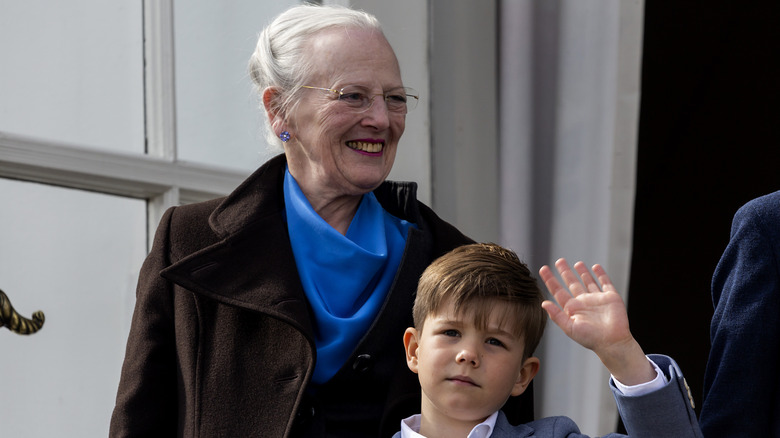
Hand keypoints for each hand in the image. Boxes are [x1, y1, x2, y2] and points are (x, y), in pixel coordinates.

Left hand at [540, 258, 653, 384]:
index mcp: (572, 308)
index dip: (550, 280)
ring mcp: (597, 299)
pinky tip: (595, 267)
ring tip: (577, 263)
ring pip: (588, 281)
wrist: (612, 342)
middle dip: (565, 272)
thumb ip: (557, 315)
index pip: (558, 291)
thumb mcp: (570, 328)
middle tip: (559, 261)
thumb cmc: (590, 338)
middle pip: (572, 283)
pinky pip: (605, 282)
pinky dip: (601, 274)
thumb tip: (543, 303)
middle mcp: (583, 302)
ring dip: (582, 272)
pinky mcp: (611, 297)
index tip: (543, 269)